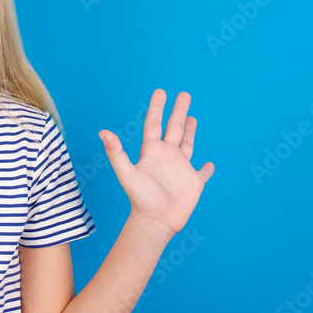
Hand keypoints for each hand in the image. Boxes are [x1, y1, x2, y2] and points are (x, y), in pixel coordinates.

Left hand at [99, 89, 213, 237]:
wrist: (155, 221)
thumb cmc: (140, 199)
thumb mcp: (127, 173)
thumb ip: (116, 153)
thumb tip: (103, 132)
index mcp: (152, 152)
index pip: (154, 124)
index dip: (157, 107)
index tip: (161, 91)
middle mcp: (166, 157)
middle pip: (174, 128)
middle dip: (179, 111)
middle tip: (185, 94)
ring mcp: (181, 169)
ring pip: (187, 144)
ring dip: (190, 131)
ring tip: (192, 118)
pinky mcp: (194, 182)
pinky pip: (202, 173)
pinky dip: (207, 168)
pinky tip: (210, 164)